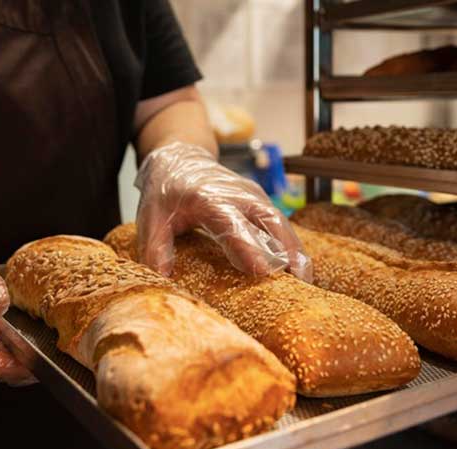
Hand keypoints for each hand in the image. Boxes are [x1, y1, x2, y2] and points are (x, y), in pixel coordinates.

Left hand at [135, 141, 310, 280]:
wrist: (180, 159)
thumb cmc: (166, 190)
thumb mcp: (151, 216)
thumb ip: (156, 246)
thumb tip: (162, 277)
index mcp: (209, 198)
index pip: (232, 224)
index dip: (248, 246)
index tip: (262, 271)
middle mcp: (238, 195)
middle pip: (270, 221)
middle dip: (287, 250)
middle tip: (300, 281)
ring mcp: (253, 197)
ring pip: (281, 223)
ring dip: (294, 249)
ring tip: (305, 280)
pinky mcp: (260, 202)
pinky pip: (280, 224)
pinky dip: (290, 245)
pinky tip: (297, 269)